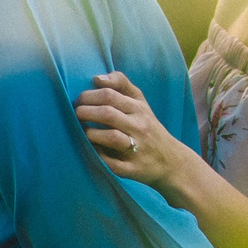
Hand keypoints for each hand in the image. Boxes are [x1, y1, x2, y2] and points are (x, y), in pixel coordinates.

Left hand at [77, 72, 191, 192]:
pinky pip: (111, 163)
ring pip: (111, 137)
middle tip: (76, 115)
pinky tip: (92, 151)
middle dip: (85, 112)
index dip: (88, 96)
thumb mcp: (140, 102)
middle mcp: (140, 126)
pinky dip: (98, 156)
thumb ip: (121, 84)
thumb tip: (96, 78)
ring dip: (90, 134)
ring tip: (83, 132)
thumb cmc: (147, 127)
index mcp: (139, 109)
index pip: (110, 95)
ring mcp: (138, 148)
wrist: (171, 161)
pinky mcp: (133, 169)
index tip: (79, 101)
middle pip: (108, 114)